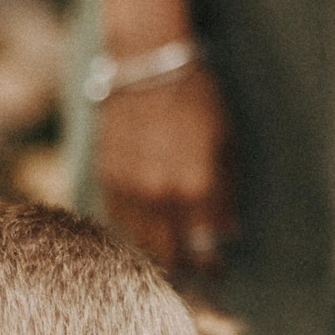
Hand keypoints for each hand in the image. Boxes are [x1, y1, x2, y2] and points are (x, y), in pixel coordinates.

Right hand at [95, 62, 233, 280]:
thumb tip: (227, 231)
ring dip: (158, 253)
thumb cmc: (196, 98)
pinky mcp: (107, 179)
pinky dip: (134, 231)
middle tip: (196, 266)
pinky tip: (148, 228)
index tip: (219, 269)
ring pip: (141, 244)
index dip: (213, 265)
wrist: (145, 65)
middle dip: (186, 266)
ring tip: (172, 251)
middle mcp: (160, 197)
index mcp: (196, 188)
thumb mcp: (225, 142)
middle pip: (171, 255)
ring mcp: (129, 190)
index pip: (204, 249)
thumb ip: (226, 191)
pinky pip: (119, 221)